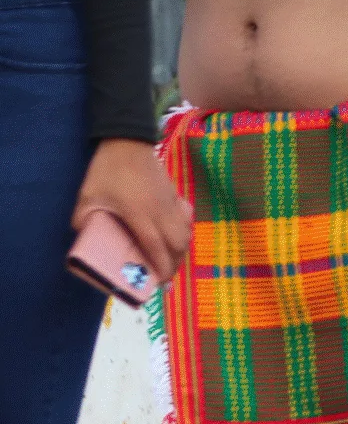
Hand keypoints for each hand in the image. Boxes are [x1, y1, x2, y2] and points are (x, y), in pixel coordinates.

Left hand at [72, 138, 190, 283]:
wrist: (128, 141)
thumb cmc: (107, 171)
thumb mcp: (87, 197)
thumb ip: (84, 220)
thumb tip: (85, 239)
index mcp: (141, 214)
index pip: (157, 247)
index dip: (160, 267)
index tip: (160, 282)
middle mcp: (161, 211)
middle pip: (179, 244)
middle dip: (175, 263)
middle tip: (164, 275)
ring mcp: (171, 202)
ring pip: (186, 232)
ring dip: (181, 249)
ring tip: (171, 259)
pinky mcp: (175, 195)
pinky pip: (186, 219)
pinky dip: (184, 231)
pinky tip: (175, 234)